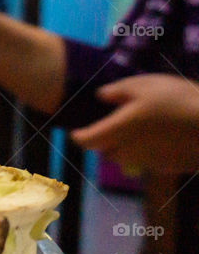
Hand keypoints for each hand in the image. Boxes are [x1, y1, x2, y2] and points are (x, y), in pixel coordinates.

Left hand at [71, 74, 198, 173]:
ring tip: (140, 127)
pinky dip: (147, 151)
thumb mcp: (143, 85)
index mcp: (117, 131)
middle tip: (113, 123)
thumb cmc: (176, 101)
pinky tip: (161, 135)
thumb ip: (117, 91)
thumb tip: (101, 97)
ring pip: (126, 157)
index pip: (86, 141)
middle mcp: (128, 151)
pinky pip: (148, 161)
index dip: (78, 135)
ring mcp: (148, 163)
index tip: (77, 130)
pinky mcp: (167, 168)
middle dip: (104, 140)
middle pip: (105, 151)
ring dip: (126, 146)